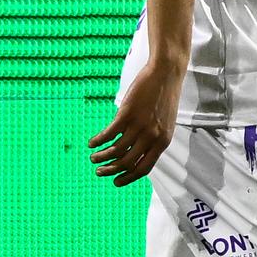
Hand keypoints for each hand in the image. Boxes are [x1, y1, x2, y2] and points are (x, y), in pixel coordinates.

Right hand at [88, 58, 182, 185]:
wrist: (165, 75)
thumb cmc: (164, 98)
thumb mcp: (164, 123)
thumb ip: (154, 138)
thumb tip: (136, 150)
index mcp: (162, 142)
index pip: (144, 168)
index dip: (128, 177)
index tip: (116, 182)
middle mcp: (151, 138)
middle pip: (127, 162)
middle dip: (111, 170)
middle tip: (99, 171)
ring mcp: (139, 126)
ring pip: (116, 150)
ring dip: (101, 156)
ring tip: (93, 157)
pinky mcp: (127, 115)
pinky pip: (109, 134)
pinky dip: (98, 141)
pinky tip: (91, 142)